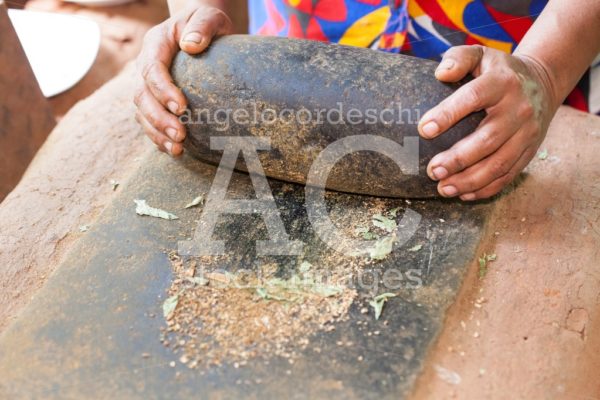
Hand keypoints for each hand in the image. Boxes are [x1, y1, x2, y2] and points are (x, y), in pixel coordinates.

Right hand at [134, 3, 232, 155]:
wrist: (198, 29)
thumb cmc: (206, 23)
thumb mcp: (208, 16)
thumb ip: (202, 26)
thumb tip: (192, 45)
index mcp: (155, 44)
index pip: (152, 69)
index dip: (163, 90)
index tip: (182, 107)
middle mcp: (145, 65)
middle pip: (141, 95)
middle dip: (159, 118)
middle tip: (180, 135)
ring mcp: (147, 84)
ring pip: (141, 112)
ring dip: (156, 133)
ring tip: (177, 149)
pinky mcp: (154, 99)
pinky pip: (149, 121)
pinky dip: (158, 137)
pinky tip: (175, 150)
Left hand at [418, 45, 557, 200]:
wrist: (542, 83)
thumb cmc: (498, 71)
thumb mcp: (481, 55)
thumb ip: (458, 58)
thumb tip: (440, 74)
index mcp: (501, 82)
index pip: (473, 98)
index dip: (447, 114)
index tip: (423, 130)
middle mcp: (518, 109)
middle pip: (487, 139)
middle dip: (458, 159)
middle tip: (432, 170)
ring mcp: (526, 133)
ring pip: (499, 164)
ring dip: (469, 181)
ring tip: (442, 188)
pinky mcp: (529, 151)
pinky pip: (508, 175)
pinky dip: (485, 189)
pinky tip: (463, 194)